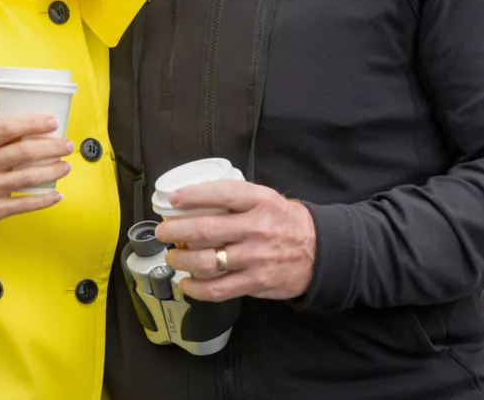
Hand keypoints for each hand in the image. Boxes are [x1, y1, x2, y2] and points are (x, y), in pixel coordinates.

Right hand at [0, 115, 72, 258]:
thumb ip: (0, 144)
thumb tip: (36, 132)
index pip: (7, 128)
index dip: (33, 123)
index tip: (53, 122)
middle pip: (23, 152)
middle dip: (51, 147)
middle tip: (67, 146)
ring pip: (27, 177)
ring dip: (52, 171)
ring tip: (66, 167)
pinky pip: (25, 204)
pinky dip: (44, 200)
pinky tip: (57, 195)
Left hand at [156, 180, 316, 301]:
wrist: (321, 252)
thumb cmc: (285, 222)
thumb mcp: (265, 198)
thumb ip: (235, 198)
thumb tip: (193, 201)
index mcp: (260, 201)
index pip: (222, 194)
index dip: (194, 195)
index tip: (174, 199)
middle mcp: (256, 228)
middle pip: (206, 229)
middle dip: (176, 231)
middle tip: (162, 232)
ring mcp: (255, 258)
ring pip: (207, 261)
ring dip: (182, 260)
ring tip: (172, 257)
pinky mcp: (256, 282)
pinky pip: (219, 289)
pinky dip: (197, 289)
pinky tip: (186, 284)